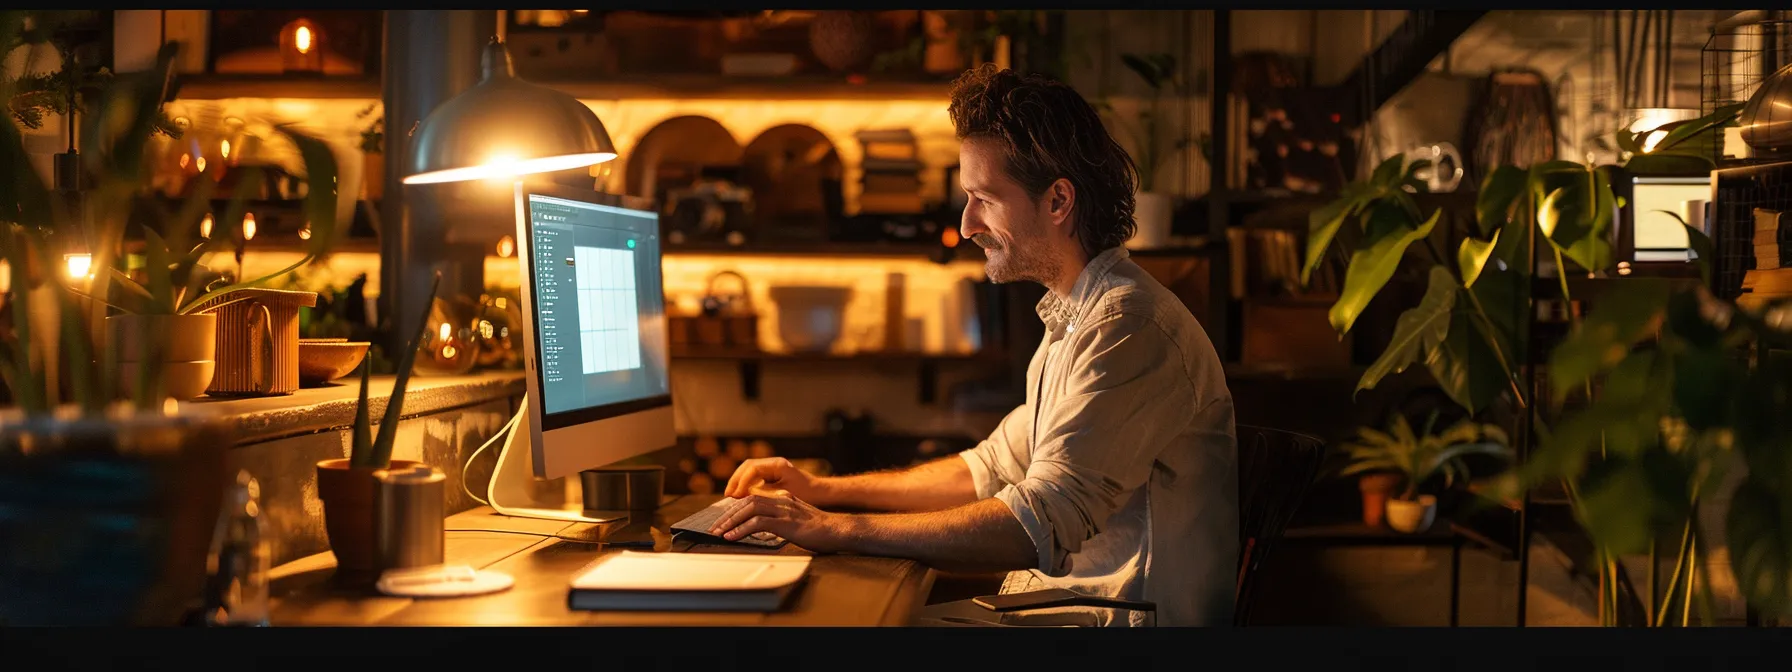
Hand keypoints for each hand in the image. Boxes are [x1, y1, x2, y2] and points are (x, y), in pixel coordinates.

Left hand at [709, 492, 849, 552]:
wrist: (838, 530)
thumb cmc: (821, 531)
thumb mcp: (798, 521)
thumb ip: (782, 520)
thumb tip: (765, 529)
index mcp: (784, 499)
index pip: (753, 499)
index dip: (736, 509)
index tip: (724, 521)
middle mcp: (782, 500)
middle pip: (747, 502)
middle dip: (728, 515)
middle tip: (715, 528)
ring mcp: (784, 510)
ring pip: (749, 509)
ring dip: (731, 521)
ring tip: (719, 533)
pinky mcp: (786, 522)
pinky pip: (758, 524)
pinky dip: (742, 530)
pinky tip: (732, 537)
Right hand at [724, 457, 825, 503]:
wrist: (822, 494)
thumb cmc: (807, 495)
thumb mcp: (784, 495)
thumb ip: (764, 494)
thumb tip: (744, 497)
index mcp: (777, 464)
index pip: (752, 468)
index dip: (741, 481)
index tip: (735, 496)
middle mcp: (773, 463)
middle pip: (747, 466)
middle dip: (735, 480)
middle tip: (728, 496)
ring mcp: (772, 468)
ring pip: (748, 471)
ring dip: (738, 482)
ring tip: (731, 496)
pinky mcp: (772, 475)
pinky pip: (753, 477)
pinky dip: (745, 485)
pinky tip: (740, 496)